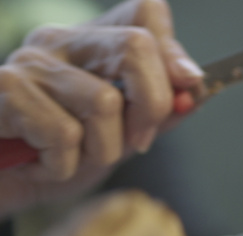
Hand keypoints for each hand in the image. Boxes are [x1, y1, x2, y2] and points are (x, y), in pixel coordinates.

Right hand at [0, 0, 202, 217]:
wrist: (3, 183)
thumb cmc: (60, 156)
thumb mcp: (121, 136)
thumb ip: (158, 113)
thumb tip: (195, 90)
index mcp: (94, 42)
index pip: (146, 12)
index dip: (174, 53)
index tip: (185, 93)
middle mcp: (62, 40)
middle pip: (135, 46)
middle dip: (152, 107)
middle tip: (139, 143)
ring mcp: (31, 61)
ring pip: (104, 101)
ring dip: (102, 150)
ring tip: (76, 158)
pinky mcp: (5, 88)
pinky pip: (63, 133)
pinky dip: (64, 165)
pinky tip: (42, 162)